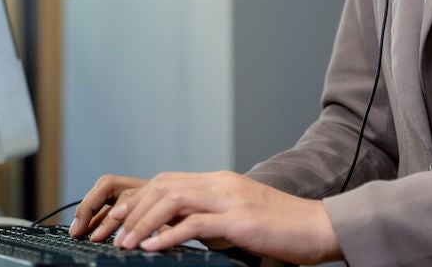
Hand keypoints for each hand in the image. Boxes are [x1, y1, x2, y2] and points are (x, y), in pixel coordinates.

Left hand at [78, 171, 340, 263]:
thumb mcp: (242, 217)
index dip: (139, 200)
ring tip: (124, 244)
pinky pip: (195, 223)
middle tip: (110, 233)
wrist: (320, 226)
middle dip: (132, 210)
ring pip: (172, 200)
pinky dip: (168, 235)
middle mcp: (221, 184)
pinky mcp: (240, 220)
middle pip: (163, 186)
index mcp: (221, 182)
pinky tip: (151, 248)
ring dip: (142, 223)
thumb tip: (182, 233)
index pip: (168, 182)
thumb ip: (214, 218)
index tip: (118, 221)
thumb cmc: (285, 228)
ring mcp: (230, 199)